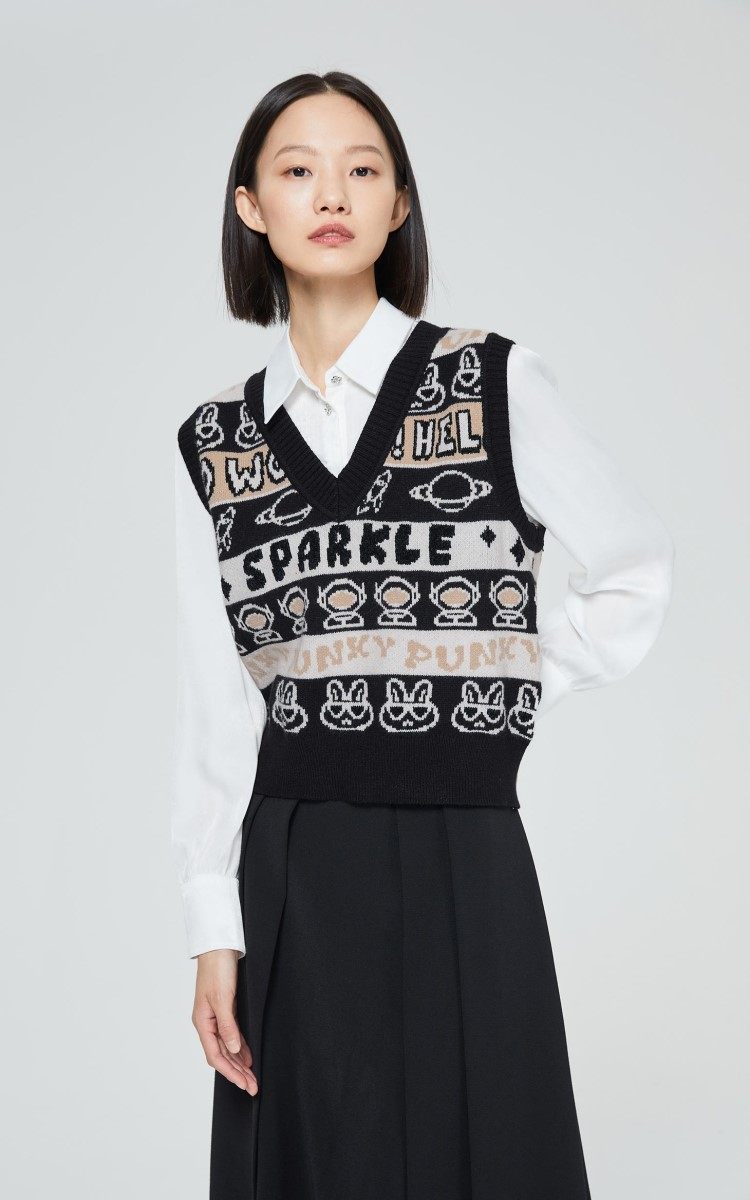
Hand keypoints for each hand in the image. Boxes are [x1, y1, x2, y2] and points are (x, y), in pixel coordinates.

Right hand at [192, 949, 258, 1094]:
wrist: (219, 946)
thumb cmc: (217, 969)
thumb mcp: (223, 998)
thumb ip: (228, 1026)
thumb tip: (234, 1051)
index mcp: (202, 1022)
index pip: (215, 1056)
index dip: (230, 1073)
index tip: (245, 1084)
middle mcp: (207, 1022)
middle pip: (222, 1055)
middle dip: (237, 1073)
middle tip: (253, 1087)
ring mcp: (215, 1016)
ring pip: (226, 1047)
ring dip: (239, 1063)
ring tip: (252, 1077)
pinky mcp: (224, 1009)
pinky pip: (231, 1035)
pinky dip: (240, 1047)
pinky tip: (247, 1056)